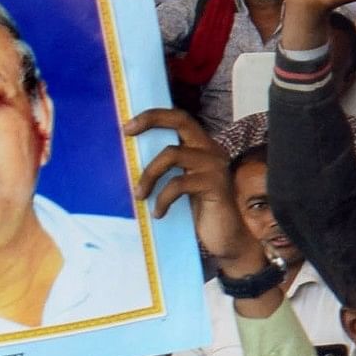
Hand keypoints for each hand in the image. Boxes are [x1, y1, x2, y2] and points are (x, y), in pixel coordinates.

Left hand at [129, 108, 254, 283]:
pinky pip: (178, 184)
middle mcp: (212, 151)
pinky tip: (159, 213)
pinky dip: (162, 199)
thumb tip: (130, 160)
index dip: (154, 116)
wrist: (229, 239)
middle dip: (151, 120)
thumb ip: (168, 169)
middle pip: (181, 121)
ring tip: (140, 195)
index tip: (127, 126)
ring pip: (172, 154)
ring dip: (149, 174)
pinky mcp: (215, 185)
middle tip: (126, 132)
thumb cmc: (202, 213)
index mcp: (203, 148)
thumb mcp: (182, 186)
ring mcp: (215, 166)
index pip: (180, 119)